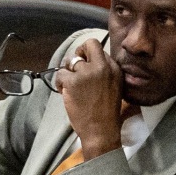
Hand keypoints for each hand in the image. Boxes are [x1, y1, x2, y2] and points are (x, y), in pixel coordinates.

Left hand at [56, 39, 123, 159]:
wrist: (101, 130)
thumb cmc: (108, 113)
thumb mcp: (116, 87)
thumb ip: (106, 73)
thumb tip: (90, 63)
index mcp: (115, 69)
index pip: (100, 50)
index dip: (91, 57)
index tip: (88, 68)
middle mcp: (103, 67)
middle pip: (88, 45)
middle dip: (79, 52)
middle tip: (75, 67)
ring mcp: (87, 73)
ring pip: (70, 60)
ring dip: (67, 71)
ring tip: (69, 85)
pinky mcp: (73, 81)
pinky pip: (60, 73)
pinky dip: (59, 83)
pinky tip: (64, 92)